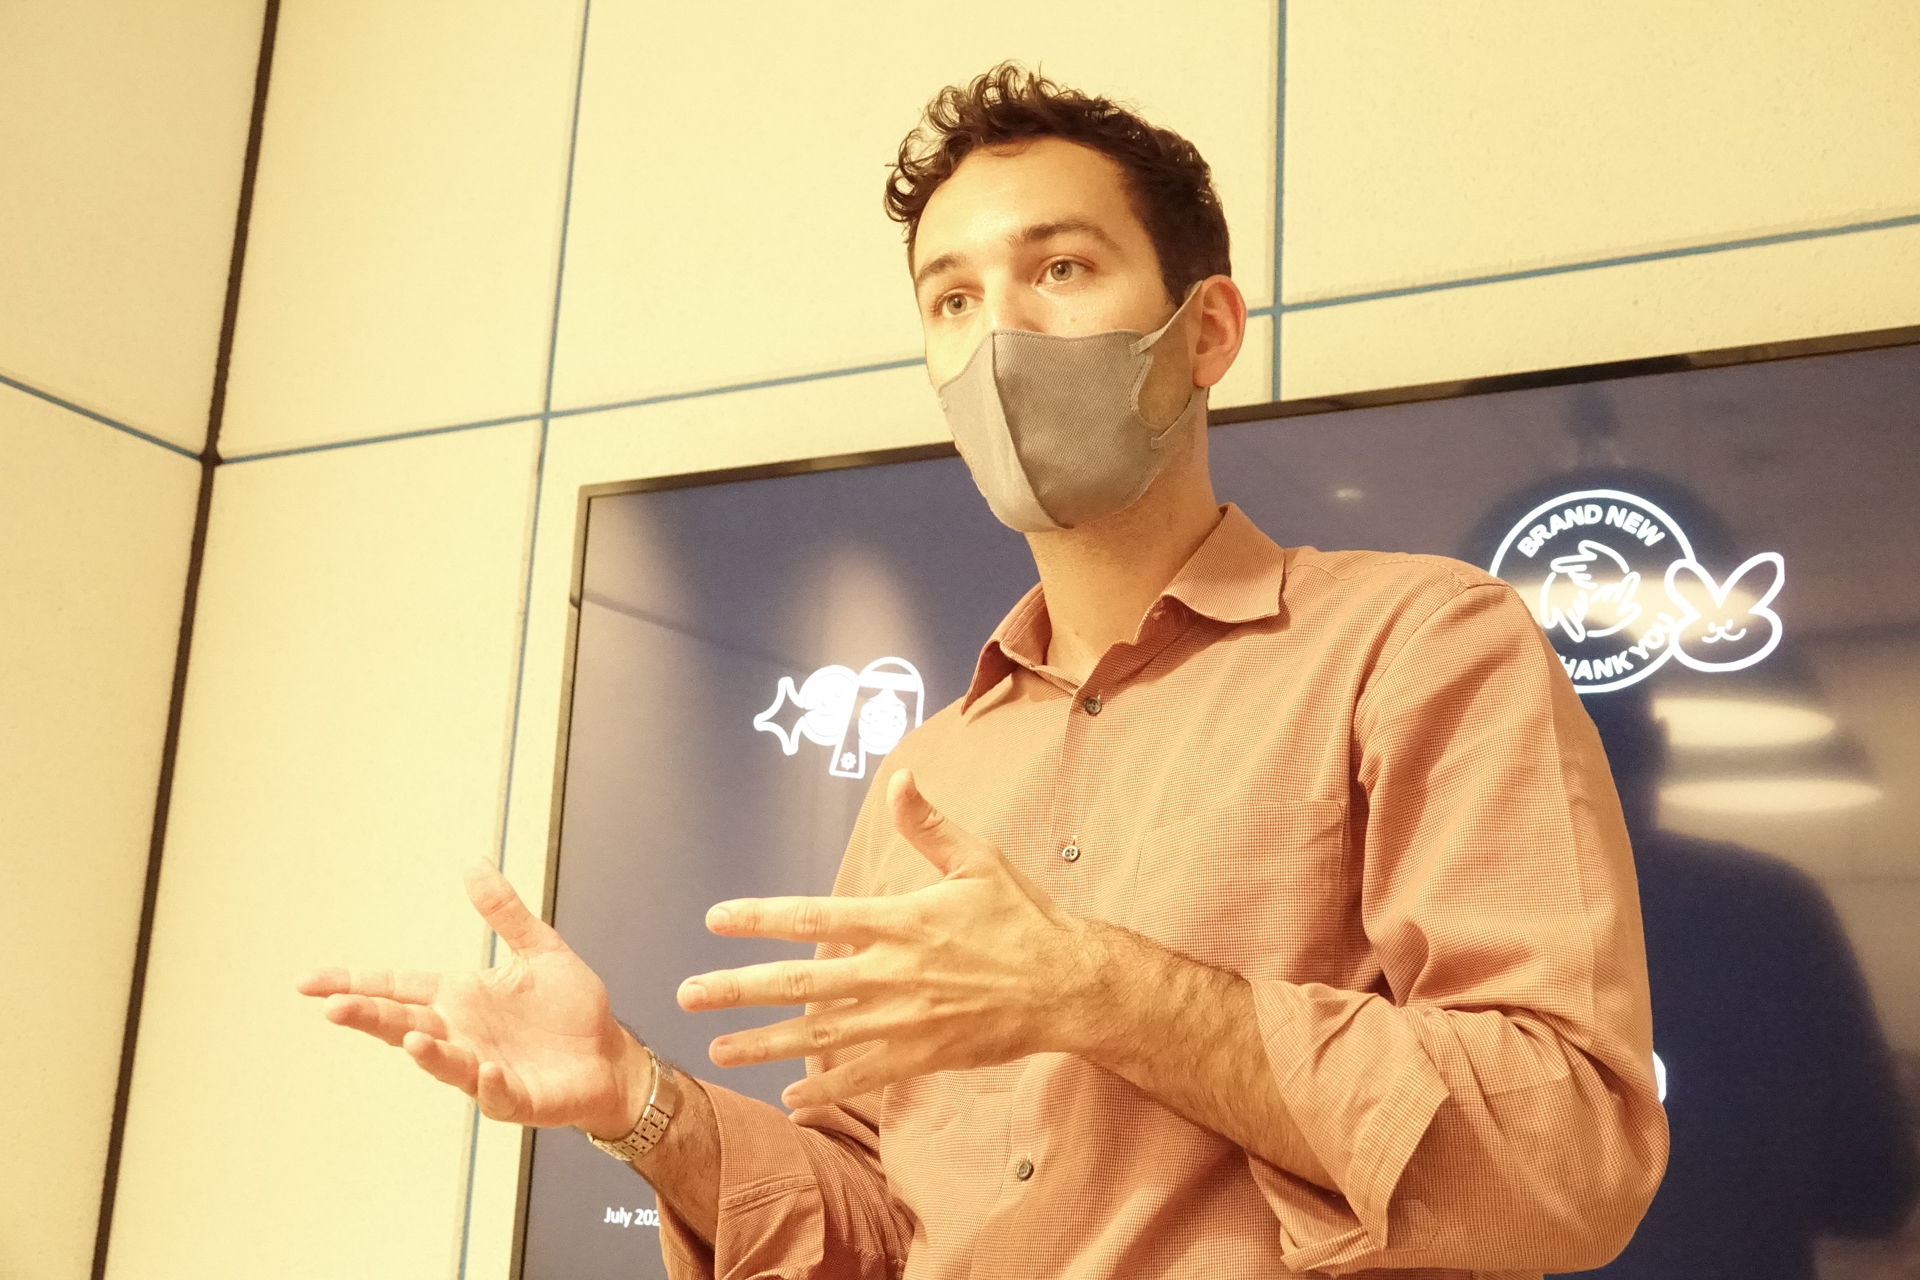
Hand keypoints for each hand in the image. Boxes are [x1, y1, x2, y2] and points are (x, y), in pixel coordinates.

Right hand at [295, 862, 645, 1138]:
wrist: (610, 1055)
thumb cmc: (569, 1007)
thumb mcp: (539, 949)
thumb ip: (505, 913)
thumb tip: (473, 863)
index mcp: (460, 997)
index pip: (398, 987)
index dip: (355, 982)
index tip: (308, 982)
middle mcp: (461, 1033)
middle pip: (404, 1024)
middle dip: (368, 1016)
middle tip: (331, 1007)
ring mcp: (484, 1068)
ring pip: (444, 1061)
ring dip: (427, 1053)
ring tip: (410, 1039)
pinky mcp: (514, 1096)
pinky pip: (495, 1092)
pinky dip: (489, 1082)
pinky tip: (489, 1070)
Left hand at [679, 770, 1106, 1108]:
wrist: (1066, 987)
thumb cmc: (1022, 918)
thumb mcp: (978, 861)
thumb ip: (929, 825)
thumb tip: (901, 779)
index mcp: (899, 921)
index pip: (813, 917)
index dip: (760, 918)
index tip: (716, 920)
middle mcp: (890, 973)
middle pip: (799, 982)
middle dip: (739, 989)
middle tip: (688, 994)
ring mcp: (901, 1021)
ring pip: (818, 1036)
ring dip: (764, 1044)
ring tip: (717, 1050)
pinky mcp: (920, 1057)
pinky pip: (860, 1076)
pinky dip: (824, 1088)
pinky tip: (788, 1098)